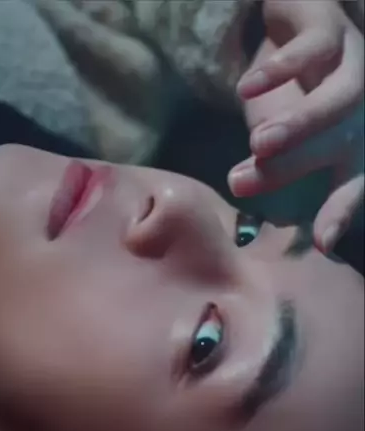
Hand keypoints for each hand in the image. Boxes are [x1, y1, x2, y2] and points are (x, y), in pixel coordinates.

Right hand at [228, 0, 363, 253]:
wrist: (300, 21)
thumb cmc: (296, 93)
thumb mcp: (286, 139)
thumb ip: (275, 170)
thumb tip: (248, 212)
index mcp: (355, 145)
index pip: (354, 186)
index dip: (340, 212)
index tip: (322, 244)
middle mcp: (362, 111)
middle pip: (339, 145)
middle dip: (291, 168)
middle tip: (240, 184)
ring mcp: (352, 68)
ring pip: (336, 100)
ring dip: (299, 124)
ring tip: (258, 143)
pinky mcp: (331, 31)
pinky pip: (312, 50)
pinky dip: (279, 70)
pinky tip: (246, 88)